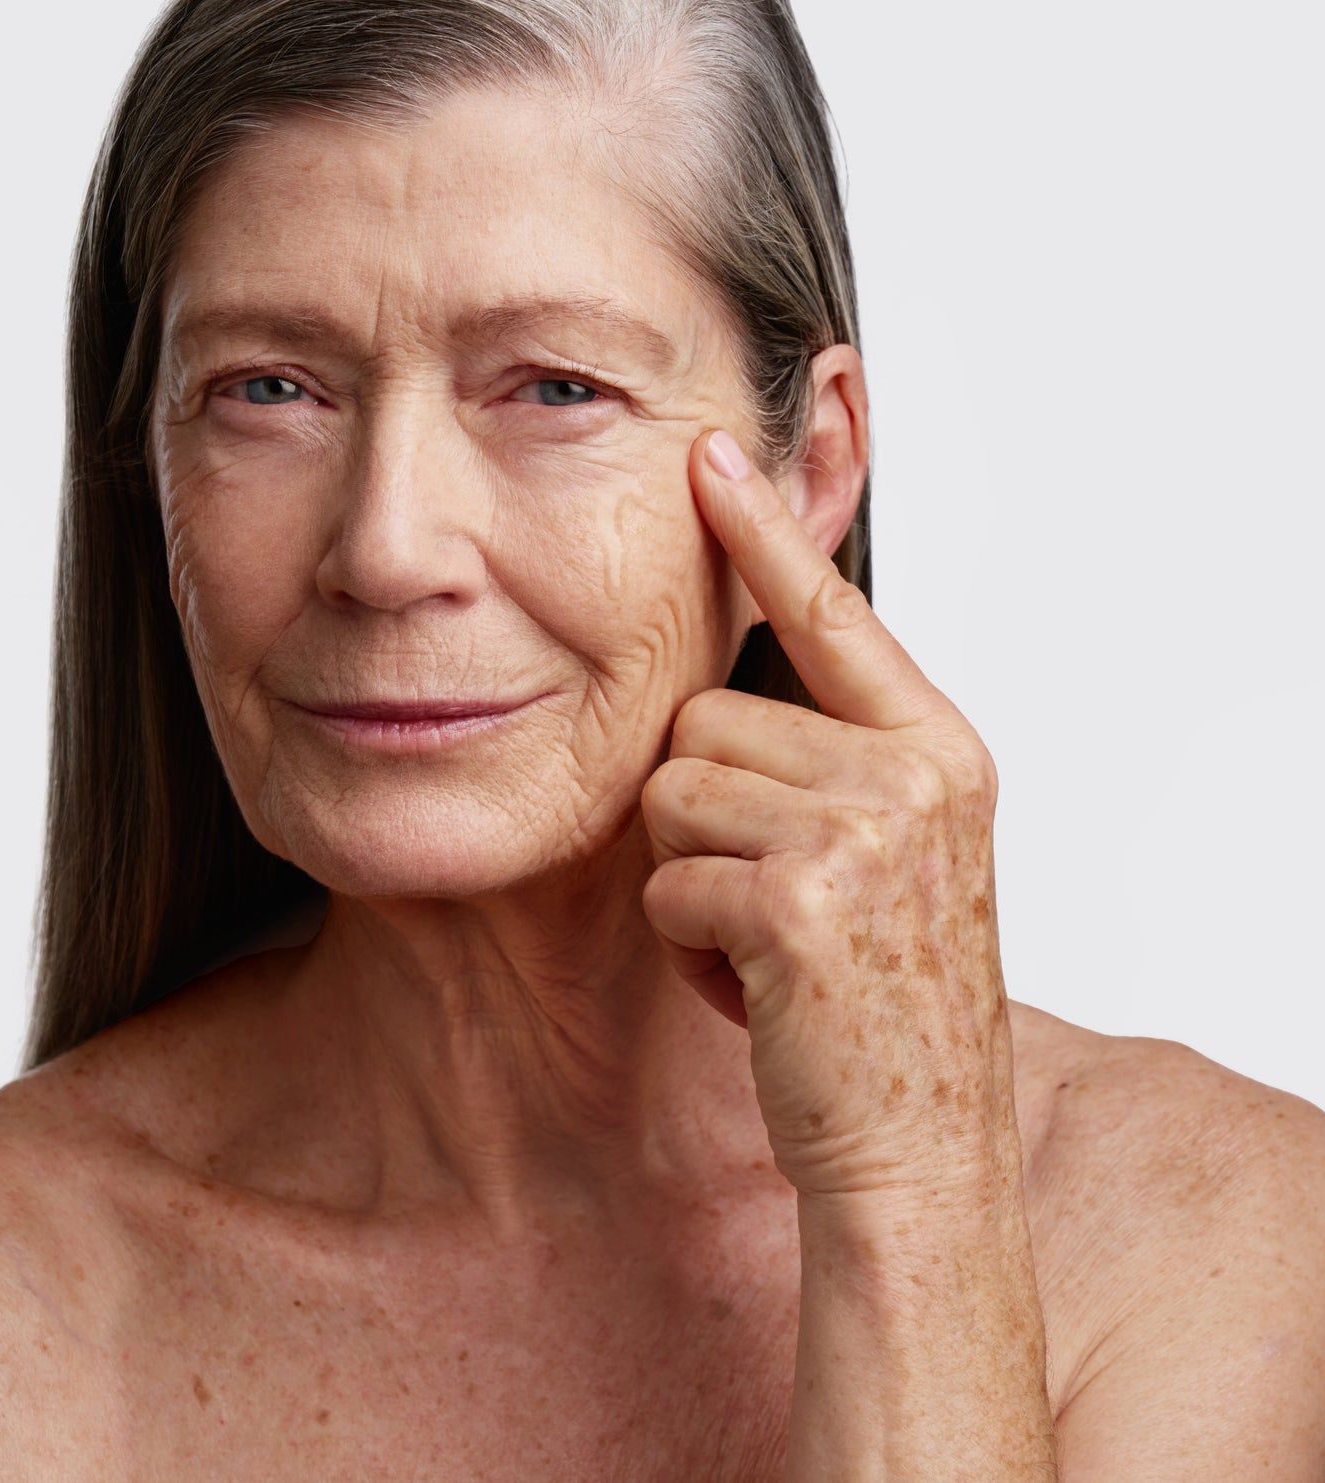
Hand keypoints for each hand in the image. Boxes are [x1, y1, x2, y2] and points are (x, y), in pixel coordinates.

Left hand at [638, 427, 1013, 1200]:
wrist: (919, 1147)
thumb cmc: (888, 1000)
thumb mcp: (896, 855)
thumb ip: (835, 758)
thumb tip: (725, 688)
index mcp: (939, 748)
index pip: (835, 614)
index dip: (765, 534)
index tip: (709, 457)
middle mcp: (911, 771)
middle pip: (705, 719)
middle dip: (703, 813)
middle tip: (778, 900)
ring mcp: (862, 830)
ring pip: (671, 793)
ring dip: (691, 879)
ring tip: (771, 944)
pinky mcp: (797, 898)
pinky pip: (666, 879)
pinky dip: (687, 945)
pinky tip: (759, 990)